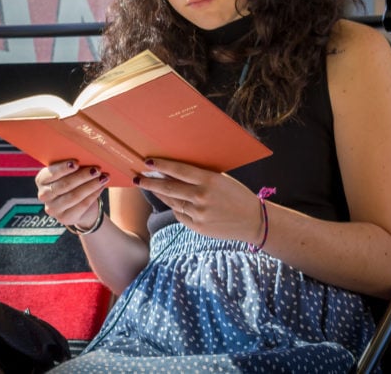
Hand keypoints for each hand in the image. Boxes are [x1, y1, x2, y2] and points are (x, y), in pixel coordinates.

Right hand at [35, 160, 107, 227]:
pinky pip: (81, 205)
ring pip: (74, 196)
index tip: (77, 162)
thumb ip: (73, 166)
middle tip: (96, 169)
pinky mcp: (65, 218)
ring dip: (90, 186)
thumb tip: (89, 157)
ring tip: (103, 178)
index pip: (50, 173)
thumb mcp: (70, 173)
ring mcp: (53, 209)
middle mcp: (44, 195)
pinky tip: (101, 187)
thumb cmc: (74, 182)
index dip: (63, 168)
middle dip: (82, 176)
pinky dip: (93, 195)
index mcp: (42, 180)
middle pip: (64, 185)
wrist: (78, 205)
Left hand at [133, 158, 262, 243]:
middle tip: (138, 178)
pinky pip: (180, 215)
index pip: (179, 171)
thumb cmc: (237, 195)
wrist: (253, 221)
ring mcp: (199, 214)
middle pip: (169, 188)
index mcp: (209, 181)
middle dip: (151, 182)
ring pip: (172, 202)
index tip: (148, 162)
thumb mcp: (222, 180)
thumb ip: (201, 176)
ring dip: (160, 194)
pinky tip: (173, 201)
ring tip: (150, 186)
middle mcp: (201, 197)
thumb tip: (176, 171)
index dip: (162, 166)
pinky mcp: (198, 228)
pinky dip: (176, 207)